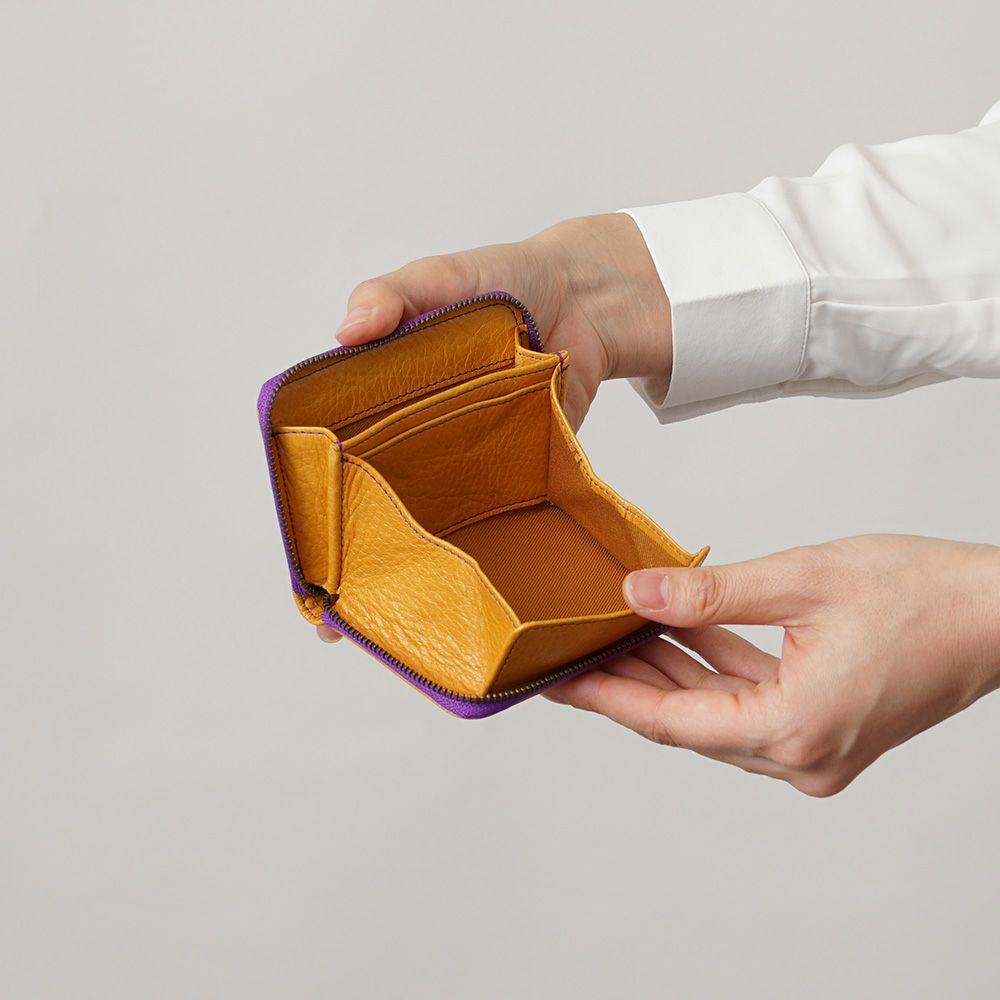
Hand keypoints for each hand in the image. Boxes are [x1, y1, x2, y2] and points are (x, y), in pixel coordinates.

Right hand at [318, 212, 672, 642]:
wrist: (588, 299)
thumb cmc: (507, 279)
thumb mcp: (442, 278)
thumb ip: (394, 294)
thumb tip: (348, 330)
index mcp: (384, 395)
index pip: (336, 456)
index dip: (316, 508)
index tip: (303, 560)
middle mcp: (418, 439)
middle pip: (379, 505)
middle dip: (361, 558)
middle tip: (346, 607)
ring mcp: (466, 462)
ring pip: (434, 524)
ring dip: (418, 568)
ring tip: (402, 612)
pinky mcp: (516, 472)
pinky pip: (496, 518)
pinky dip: (485, 552)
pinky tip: (472, 592)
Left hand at [545, 535, 999, 795]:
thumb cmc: (925, 594)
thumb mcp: (801, 580)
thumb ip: (711, 595)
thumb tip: (637, 596)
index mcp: (794, 729)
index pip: (673, 720)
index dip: (608, 698)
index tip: (558, 683)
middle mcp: (803, 755)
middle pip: (688, 721)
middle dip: (629, 684)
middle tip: (572, 657)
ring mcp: (815, 748)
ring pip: (716, 712)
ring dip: (669, 673)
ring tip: (616, 637)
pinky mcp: (824, 728)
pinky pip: (750, 702)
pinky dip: (713, 668)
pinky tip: (679, 634)